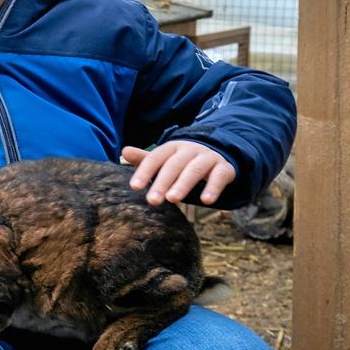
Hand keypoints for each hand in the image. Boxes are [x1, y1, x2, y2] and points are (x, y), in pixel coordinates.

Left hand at [121, 141, 235, 205]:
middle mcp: (189, 150)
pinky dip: (213, 188)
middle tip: (152, 200)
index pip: (156, 158)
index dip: (145, 171)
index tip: (135, 187)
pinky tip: (206, 201)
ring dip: (183, 184)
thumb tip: (124, 151)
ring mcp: (208, 157)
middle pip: (174, 165)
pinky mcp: (224, 167)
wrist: (216, 154)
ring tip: (173, 199)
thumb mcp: (165, 160)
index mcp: (172, 148)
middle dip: (162, 182)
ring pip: (195, 169)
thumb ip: (146, 159)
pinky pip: (219, 176)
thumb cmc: (183, 162)